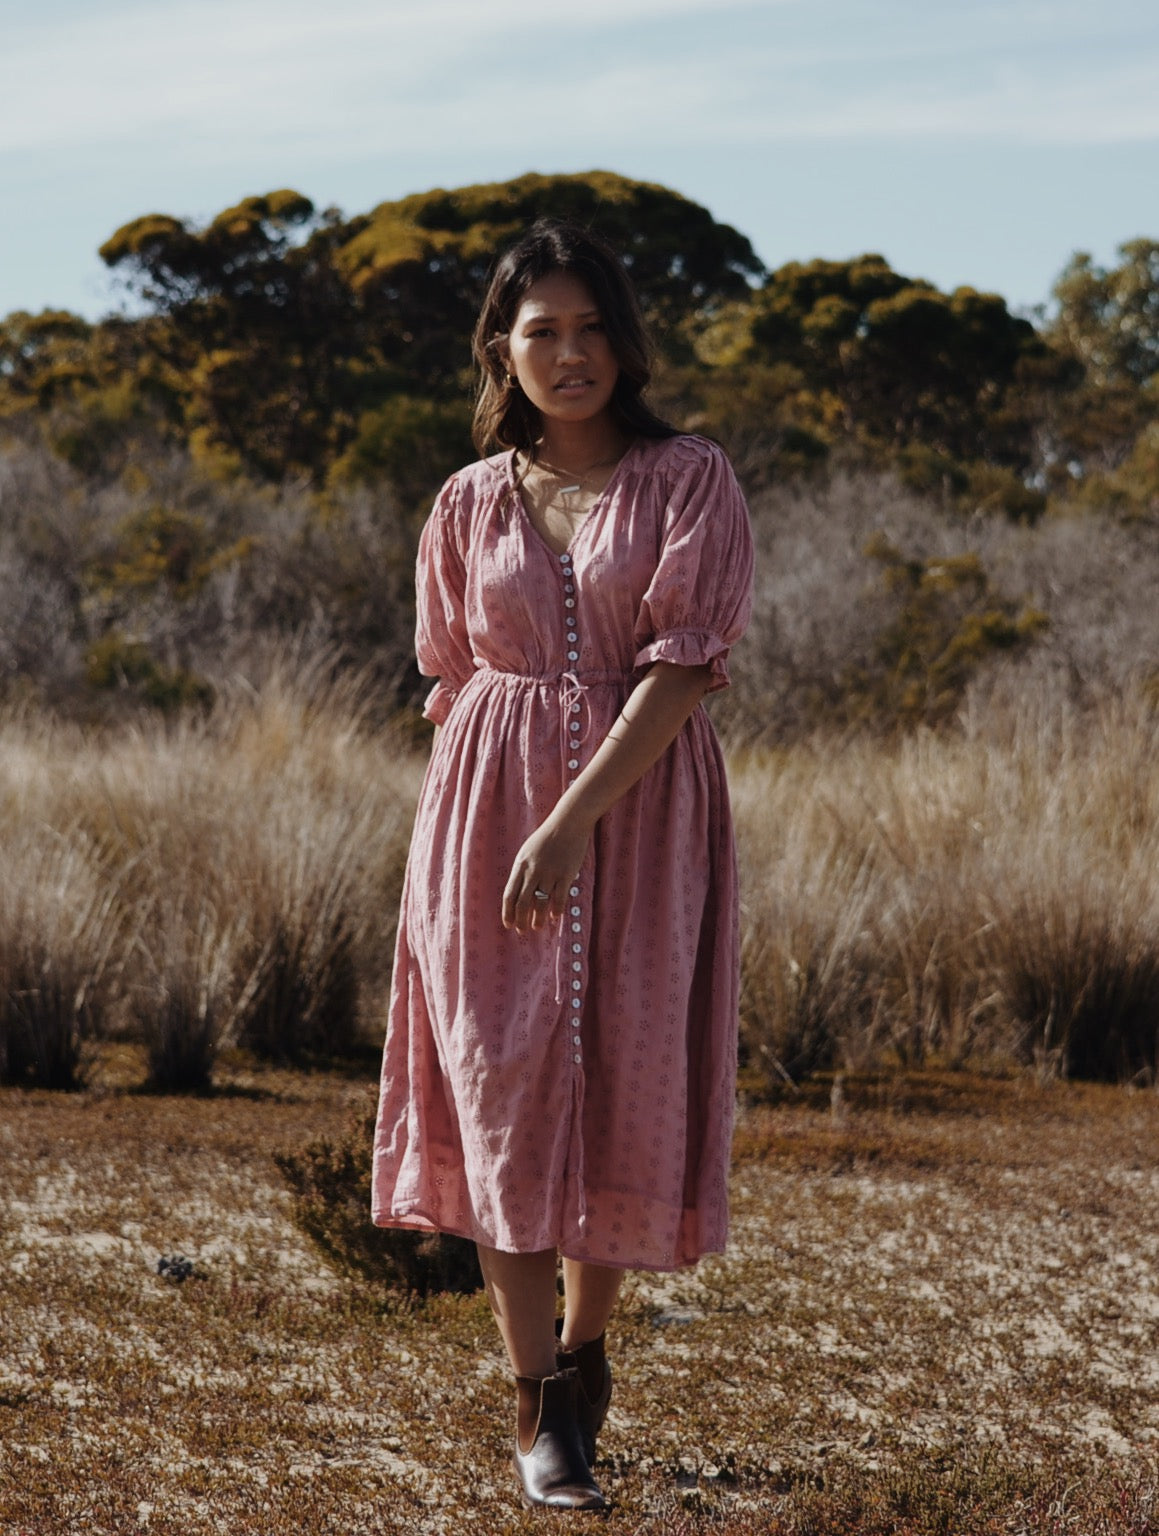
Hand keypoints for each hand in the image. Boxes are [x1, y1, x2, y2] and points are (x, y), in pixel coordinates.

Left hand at [502, 814, 590, 933]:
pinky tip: (555, 918)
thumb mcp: (528, 851)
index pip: (509, 894)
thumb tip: (521, 895)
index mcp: (521, 865)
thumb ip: (524, 871)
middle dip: (521, 920)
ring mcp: (550, 872)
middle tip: (522, 931)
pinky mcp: (566, 873)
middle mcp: (533, 870)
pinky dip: (556, 910)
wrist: (568, 822)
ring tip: (538, 927)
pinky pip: (559, 897)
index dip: (507, 912)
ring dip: (538, 919)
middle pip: (523, 902)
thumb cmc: (548, 838)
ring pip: (541, 903)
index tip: (508, 924)